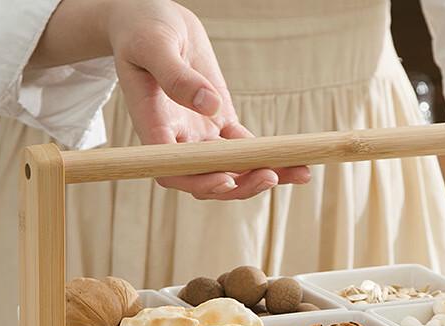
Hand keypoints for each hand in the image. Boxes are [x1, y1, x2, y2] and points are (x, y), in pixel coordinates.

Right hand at [31, 0, 309, 198]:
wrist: (154, 22)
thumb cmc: (144, 30)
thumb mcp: (155, 46)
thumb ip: (176, 77)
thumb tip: (210, 107)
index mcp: (153, 126)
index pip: (172, 169)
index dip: (198, 180)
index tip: (225, 177)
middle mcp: (176, 141)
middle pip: (206, 179)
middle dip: (238, 184)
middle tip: (269, 176)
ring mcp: (200, 137)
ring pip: (230, 170)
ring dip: (261, 176)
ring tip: (297, 172)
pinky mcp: (220, 127)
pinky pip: (246, 151)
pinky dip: (271, 158)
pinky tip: (299, 164)